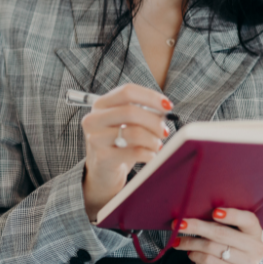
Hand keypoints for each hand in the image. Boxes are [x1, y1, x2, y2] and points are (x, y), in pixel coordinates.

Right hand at [80, 83, 171, 220]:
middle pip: (130, 111)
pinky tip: (150, 156)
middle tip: (165, 131)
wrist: (102, 172)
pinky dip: (149, 154)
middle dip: (154, 121)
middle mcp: (94, 119)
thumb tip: (165, 109)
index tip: (168, 106)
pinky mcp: (103, 158)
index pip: (127, 92)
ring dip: (153, 139)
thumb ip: (143, 112)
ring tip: (157, 145)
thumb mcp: (126, 123)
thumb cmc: (118, 143)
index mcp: (100, 104)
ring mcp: (96, 139)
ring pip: (134, 132)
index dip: (150, 97)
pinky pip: (134, 152)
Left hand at [173, 208, 262, 263]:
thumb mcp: (221, 238)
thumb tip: (192, 211)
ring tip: (179, 241)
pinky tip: (190, 254)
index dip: (232, 215)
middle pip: (223, 233)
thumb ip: (216, 225)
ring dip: (191, 242)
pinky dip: (195, 255)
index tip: (214, 212)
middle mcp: (255, 249)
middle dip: (197, 226)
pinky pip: (209, 261)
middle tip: (179, 224)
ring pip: (212, 247)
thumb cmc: (219, 256)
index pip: (249, 219)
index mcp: (254, 234)